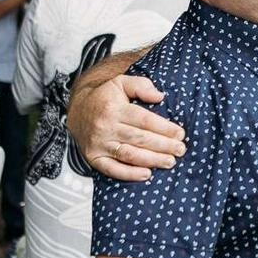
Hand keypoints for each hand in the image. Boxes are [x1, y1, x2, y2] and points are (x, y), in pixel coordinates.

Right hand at [69, 71, 185, 182]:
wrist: (76, 110)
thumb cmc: (105, 98)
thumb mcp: (121, 83)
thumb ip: (141, 86)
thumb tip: (159, 96)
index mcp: (114, 108)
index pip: (144, 120)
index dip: (164, 128)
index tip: (180, 134)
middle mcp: (105, 127)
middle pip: (139, 139)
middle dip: (163, 146)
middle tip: (180, 150)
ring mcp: (99, 144)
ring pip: (129, 154)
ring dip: (152, 160)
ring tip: (170, 162)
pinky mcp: (93, 157)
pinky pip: (112, 169)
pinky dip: (130, 174)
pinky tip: (147, 174)